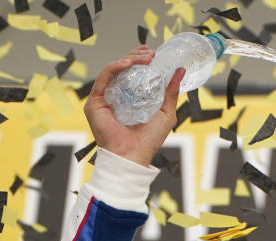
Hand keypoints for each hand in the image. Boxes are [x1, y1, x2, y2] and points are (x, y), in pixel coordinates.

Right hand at [83, 46, 185, 166]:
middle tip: (150, 52)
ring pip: (113, 71)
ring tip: (144, 57)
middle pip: (123, 69)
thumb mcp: (165, 112)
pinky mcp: (95, 102)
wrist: (134, 154)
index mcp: (131, 99)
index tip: (153, 53)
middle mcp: (116, 97)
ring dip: (128, 59)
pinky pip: (103, 78)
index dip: (141, 61)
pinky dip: (115, 67)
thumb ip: (171, 92)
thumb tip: (180, 71)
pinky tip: (127, 63)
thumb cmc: (149, 139)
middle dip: (136, 56)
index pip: (134, 74)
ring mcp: (105, 99)